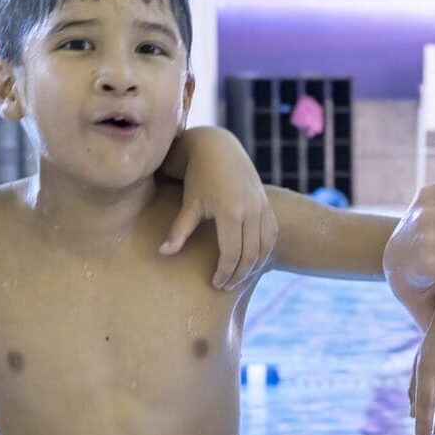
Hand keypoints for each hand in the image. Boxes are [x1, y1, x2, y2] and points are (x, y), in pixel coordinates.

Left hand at [158, 126, 278, 289]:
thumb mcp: (189, 204)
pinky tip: (252, 260)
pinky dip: (264, 251)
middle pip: (250, 255)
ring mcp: (262, 207)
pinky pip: (271, 235)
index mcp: (230, 213)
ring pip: (264, 247)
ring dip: (254, 266)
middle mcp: (251, 211)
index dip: (224, 273)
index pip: (232, 254)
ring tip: (240, 277)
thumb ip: (179, 231)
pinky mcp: (267, 204)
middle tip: (227, 286)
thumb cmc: (199, 176)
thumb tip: (163, 253)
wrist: (218, 148)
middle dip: (239, 274)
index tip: (216, 284)